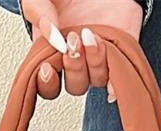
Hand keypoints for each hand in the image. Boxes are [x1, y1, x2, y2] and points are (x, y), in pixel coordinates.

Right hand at [22, 0, 142, 100]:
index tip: (47, 68)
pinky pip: (120, 73)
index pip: (48, 85)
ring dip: (93, 64)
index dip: (47, 84)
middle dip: (73, 68)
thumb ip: (39, 14)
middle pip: (75, 86)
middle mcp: (77, 59)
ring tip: (90, 36)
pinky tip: (108, 55)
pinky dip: (116, 75)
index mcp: (54, 53)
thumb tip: (53, 38)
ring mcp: (99, 57)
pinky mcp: (121, 49)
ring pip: (97, 80)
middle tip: (72, 42)